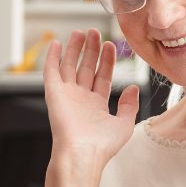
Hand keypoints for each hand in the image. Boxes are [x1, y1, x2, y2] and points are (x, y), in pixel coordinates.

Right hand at [43, 29, 140, 166]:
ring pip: (70, 66)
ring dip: (74, 49)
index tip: (110, 45)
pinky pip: (51, 71)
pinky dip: (52, 57)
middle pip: (86, 68)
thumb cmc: (102, 145)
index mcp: (96, 106)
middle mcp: (81, 99)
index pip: (102, 77)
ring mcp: (67, 95)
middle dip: (91, 50)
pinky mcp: (54, 94)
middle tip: (95, 32)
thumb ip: (129, 105)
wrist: (82, 153)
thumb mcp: (124, 124)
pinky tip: (56, 44)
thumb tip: (134, 88)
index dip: (106, 61)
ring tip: (81, 32)